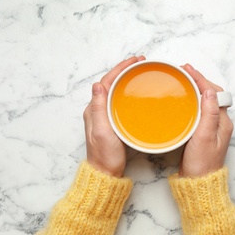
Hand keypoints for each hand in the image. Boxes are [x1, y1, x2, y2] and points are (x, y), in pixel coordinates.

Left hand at [83, 55, 145, 176]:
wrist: (105, 173)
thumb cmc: (105, 155)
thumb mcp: (102, 132)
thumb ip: (99, 109)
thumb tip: (97, 85)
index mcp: (94, 109)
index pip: (106, 82)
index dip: (119, 69)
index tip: (133, 61)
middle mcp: (97, 110)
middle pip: (111, 83)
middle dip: (124, 70)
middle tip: (140, 62)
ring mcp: (104, 116)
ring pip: (115, 91)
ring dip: (126, 79)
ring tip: (139, 72)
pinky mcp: (112, 122)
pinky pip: (119, 101)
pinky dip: (127, 92)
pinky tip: (136, 92)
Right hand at [179, 64, 233, 176]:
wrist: (198, 182)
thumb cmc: (201, 163)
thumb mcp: (204, 137)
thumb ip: (208, 114)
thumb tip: (209, 91)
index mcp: (222, 122)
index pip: (214, 93)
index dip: (201, 79)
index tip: (188, 70)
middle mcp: (219, 122)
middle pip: (212, 94)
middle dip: (199, 80)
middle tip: (184, 71)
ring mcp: (211, 126)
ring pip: (206, 100)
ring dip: (196, 88)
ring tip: (183, 79)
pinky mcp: (203, 131)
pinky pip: (200, 109)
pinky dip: (192, 99)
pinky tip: (184, 99)